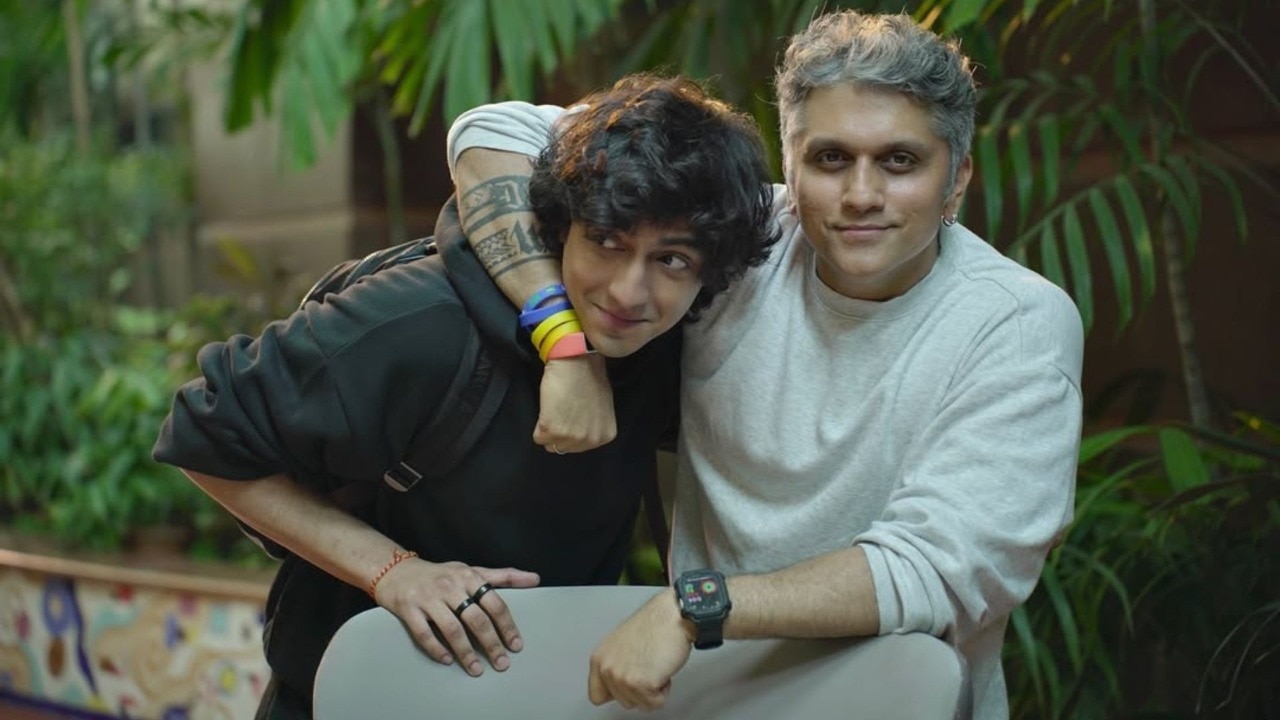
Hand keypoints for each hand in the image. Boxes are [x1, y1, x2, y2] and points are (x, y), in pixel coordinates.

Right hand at [374, 559, 539, 675]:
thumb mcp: (471, 570)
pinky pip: (424, 633)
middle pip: (476, 619)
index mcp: (468, 577)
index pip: (494, 603)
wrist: (396, 570)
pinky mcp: (408, 609)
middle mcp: (449, 586)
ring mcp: (428, 598)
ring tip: (476, 669)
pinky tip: (448, 660)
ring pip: (452, 629)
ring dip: (466, 652)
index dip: (507, 626)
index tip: (516, 645)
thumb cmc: (440, 574)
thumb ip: (503, 576)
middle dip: (491, 644)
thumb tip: (535, 579)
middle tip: (501, 663)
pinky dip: (437, 649)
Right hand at [534, 355, 615, 452]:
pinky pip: (538, 437)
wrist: (576, 360)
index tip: (572, 412)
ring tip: (556, 407)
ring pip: (551, 444)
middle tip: (562, 408)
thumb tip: (580, 429)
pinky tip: (548, 406)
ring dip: (549, 427)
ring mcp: (572, 437)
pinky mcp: (552, 430)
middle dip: (560, 430)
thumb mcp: (602, 407)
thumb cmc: (589, 376)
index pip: (580, 445)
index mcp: (605, 435)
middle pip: (565, 447)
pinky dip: (538, 423)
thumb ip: (593, 424)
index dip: (572, 428)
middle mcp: (591, 440)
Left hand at [587, 591, 693, 709]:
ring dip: (653, 690)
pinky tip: (662, 670)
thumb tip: (618, 683)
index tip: (628, 684)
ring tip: (656, 666)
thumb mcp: (622, 645)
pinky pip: (655, 703)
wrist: (672, 615)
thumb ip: (615, 665)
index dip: (617, 692)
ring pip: (639, 704)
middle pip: (622, 701)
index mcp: (599, 658)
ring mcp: (622, 677)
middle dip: (639, 690)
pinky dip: (664, 691)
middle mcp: (607, 668)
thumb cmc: (655, 625)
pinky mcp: (641, 684)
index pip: (597, 695)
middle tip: (648, 667)